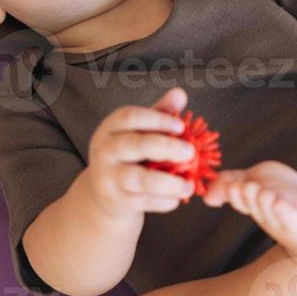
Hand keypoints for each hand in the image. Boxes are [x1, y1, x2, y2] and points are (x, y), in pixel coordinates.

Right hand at [85, 86, 197, 217]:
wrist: (105, 191)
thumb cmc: (129, 154)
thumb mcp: (140, 131)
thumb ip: (160, 113)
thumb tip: (179, 94)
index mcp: (111, 127)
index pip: (130, 117)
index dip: (157, 119)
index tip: (180, 126)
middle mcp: (105, 150)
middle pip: (134, 146)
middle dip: (165, 148)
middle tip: (191, 152)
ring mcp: (108, 177)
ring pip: (137, 179)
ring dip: (167, 182)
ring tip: (189, 185)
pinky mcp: (115, 200)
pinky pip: (142, 201)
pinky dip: (162, 201)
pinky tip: (177, 198)